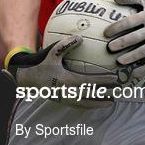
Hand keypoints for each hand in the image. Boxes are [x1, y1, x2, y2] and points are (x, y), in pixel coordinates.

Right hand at [2, 36, 127, 106]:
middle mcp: (67, 92)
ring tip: (111, 103)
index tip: (115, 78)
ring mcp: (63, 98)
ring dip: (99, 104)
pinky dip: (88, 106)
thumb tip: (81, 38)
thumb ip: (66, 45)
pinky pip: (78, 106)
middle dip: (105, 95)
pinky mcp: (60, 101)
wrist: (25, 77)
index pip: (90, 81)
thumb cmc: (40, 62)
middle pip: (91, 96)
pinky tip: (96, 105)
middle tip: (119, 93)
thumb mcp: (52, 52)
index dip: (103, 80)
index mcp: (67, 80)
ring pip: (85, 104)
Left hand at [104, 0, 144, 79]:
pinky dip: (144, 69)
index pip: (130, 21)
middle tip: (109, 48)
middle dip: (122, 43)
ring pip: (144, 52)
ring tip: (118, 61)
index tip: (106, 33)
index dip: (117, 27)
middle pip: (136, 38)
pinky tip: (133, 73)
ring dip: (131, 57)